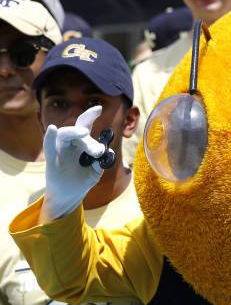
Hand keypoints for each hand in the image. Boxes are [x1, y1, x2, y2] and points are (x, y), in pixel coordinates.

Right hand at [40, 106, 107, 223]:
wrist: (69, 195)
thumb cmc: (82, 179)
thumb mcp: (96, 170)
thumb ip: (102, 160)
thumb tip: (107, 150)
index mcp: (80, 143)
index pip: (84, 125)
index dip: (90, 115)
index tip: (99, 108)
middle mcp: (69, 143)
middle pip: (77, 130)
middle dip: (89, 139)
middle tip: (98, 151)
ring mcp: (59, 150)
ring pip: (65, 135)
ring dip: (76, 134)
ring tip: (85, 134)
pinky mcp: (51, 160)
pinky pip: (49, 146)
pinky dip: (50, 137)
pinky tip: (52, 129)